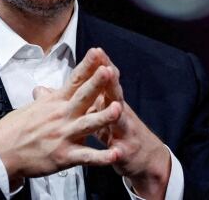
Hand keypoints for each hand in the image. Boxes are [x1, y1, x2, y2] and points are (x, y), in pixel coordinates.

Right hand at [0, 48, 123, 185]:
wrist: (1, 152)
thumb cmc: (13, 130)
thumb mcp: (29, 109)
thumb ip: (43, 100)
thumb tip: (42, 91)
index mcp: (54, 102)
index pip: (74, 80)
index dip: (87, 66)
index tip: (98, 52)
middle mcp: (61, 116)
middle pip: (83, 97)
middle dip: (97, 83)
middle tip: (109, 71)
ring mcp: (63, 135)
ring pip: (88, 124)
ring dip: (104, 117)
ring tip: (118, 109)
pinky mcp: (64, 156)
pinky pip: (87, 156)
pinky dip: (102, 157)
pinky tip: (116, 153)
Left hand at [91, 48, 170, 199]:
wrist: (146, 158)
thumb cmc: (117, 131)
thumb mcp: (100, 112)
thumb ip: (84, 98)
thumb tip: (62, 86)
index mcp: (109, 102)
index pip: (105, 80)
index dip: (101, 66)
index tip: (95, 50)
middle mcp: (120, 113)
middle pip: (115, 95)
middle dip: (111, 82)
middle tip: (107, 69)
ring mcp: (125, 132)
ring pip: (121, 121)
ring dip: (117, 113)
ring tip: (115, 107)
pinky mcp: (125, 152)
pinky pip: (121, 152)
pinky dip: (117, 151)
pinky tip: (116, 150)